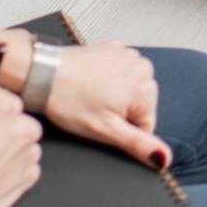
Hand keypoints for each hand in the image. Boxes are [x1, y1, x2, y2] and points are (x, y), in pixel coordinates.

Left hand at [39, 41, 168, 169]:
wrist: (42, 73)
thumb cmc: (68, 99)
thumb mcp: (105, 130)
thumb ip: (139, 144)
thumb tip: (164, 158)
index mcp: (145, 89)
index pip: (146, 125)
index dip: (122, 130)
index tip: (102, 122)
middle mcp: (142, 68)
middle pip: (139, 105)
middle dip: (119, 111)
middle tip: (93, 109)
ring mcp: (128, 55)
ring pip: (129, 88)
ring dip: (113, 95)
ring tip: (89, 95)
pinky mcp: (114, 48)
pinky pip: (118, 72)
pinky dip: (106, 79)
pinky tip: (88, 82)